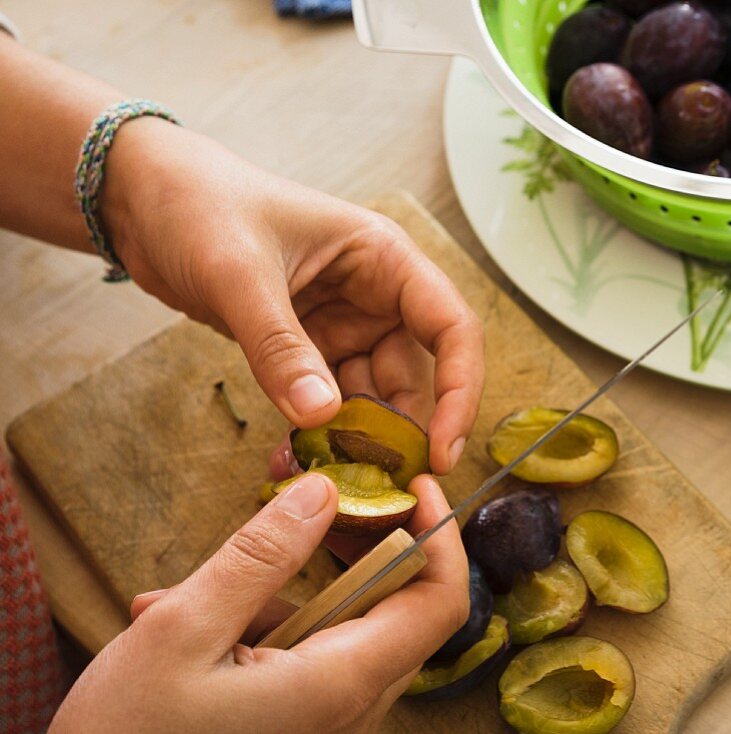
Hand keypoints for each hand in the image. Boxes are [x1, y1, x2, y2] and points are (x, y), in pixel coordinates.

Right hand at [51, 473, 468, 733]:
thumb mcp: (184, 629)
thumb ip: (262, 556)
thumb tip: (324, 492)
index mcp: (339, 683)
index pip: (439, 602)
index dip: (440, 536)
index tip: (414, 486)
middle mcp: (351, 710)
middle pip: (397, 609)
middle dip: (358, 548)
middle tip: (312, 506)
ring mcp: (329, 723)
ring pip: (344, 630)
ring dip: (284, 595)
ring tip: (187, 594)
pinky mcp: (302, 727)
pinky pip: (311, 659)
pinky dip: (264, 632)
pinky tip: (189, 627)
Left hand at [101, 120, 483, 472]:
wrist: (140, 198)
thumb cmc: (200, 204)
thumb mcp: (239, 273)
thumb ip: (280, 345)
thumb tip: (323, 415)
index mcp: (384, 259)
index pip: (452, 327)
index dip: (461, 389)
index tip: (443, 450)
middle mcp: (375, 295)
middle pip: (416, 375)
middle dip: (403, 431)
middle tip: (380, 486)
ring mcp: (341, 325)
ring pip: (372, 397)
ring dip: (357, 440)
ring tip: (331, 480)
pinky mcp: (307, 349)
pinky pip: (327, 402)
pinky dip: (319, 434)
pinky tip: (296, 460)